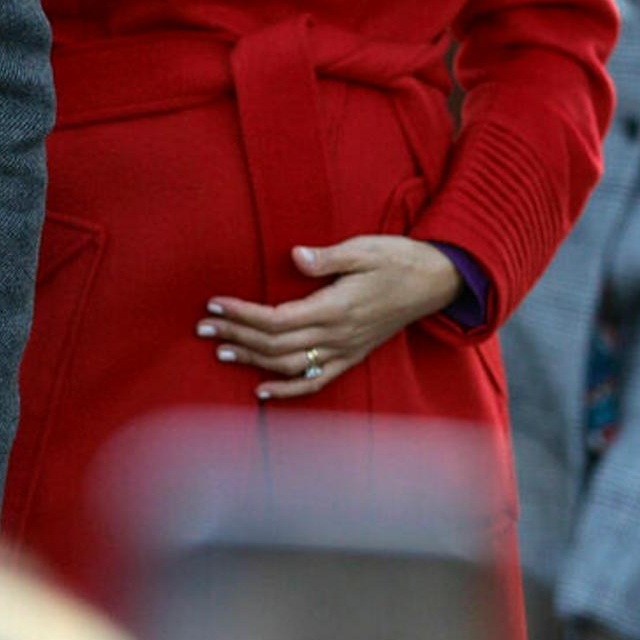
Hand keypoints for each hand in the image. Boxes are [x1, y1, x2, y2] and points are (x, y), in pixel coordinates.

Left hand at [200, 237, 463, 401]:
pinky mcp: (353, 357)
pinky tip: (261, 390)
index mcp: (337, 308)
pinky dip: (286, 390)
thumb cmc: (398, 260)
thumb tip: (296, 256)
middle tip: (203, 327)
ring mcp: (345, 351)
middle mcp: (338, 336)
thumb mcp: (365, 249)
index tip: (215, 304)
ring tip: (220, 351)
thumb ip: (328, 257)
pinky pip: (316, 381)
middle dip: (236, 335)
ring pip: (289, 364)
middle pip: (275, 343)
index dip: (242, 314)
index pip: (277, 318)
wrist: (436, 281)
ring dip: (252, 360)